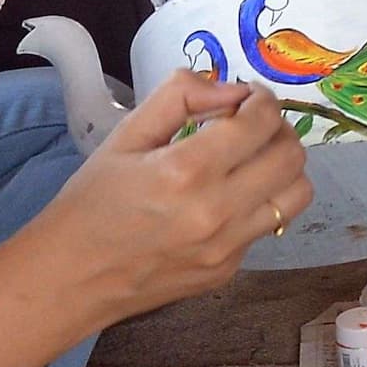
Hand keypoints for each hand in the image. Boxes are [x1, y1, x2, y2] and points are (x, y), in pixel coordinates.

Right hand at [36, 69, 316, 321]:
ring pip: (296, 195)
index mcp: (186, 170)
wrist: (70, 278)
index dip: (262, 99)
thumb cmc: (91, 202)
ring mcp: (227, 247)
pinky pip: (266, 226)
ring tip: (251, 160)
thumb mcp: (126, 135)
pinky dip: (259, 203)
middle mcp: (216, 211)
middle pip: (292, 156)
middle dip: (278, 130)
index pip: (262, 121)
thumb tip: (230, 87)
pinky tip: (226, 198)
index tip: (247, 98)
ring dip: (282, 168)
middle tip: (252, 126)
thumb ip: (180, 97)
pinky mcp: (227, 271)